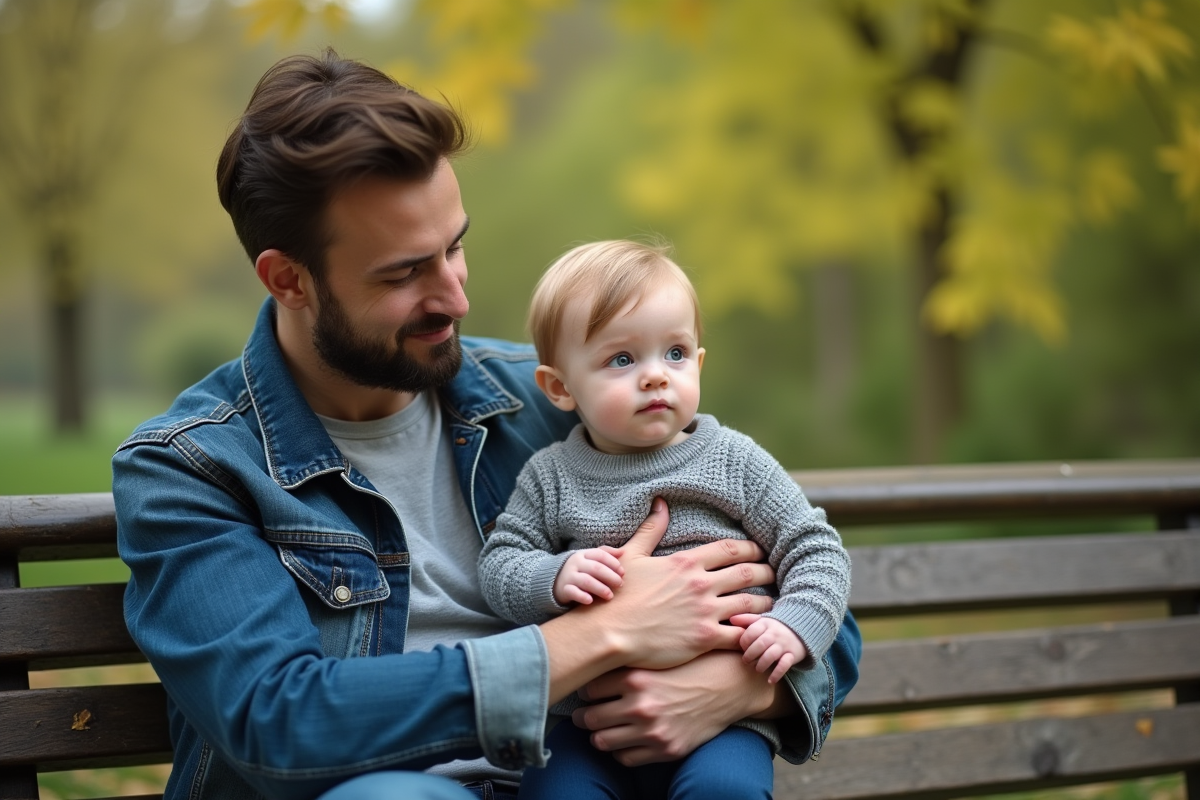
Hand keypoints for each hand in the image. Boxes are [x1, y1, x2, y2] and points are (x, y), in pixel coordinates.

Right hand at [554, 546, 624, 604]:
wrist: (554, 580)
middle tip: (620, 584)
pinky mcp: (564, 589)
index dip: (613, 563)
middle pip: (595, 568)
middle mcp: (576, 564)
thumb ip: (605, 554)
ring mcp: (569, 576)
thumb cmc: (579, 569)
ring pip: (586, 581)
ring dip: (600, 588)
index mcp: (583, 554)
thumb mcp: (589, 558)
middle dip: (610, 576)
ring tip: (610, 596)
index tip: (622, 572)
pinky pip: (573, 592)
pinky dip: (582, 596)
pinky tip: (591, 601)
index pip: (600, 555)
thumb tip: (623, 552)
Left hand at [571, 652, 777, 765]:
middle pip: (589, 717)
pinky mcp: (665, 749)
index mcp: (636, 677)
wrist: (730, 685)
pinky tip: (624, 739)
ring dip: (599, 735)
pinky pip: (625, 758)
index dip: (584, 689)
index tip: (584, 689)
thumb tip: (594, 659)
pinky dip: (620, 750)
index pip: (588, 689)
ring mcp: (653, 731)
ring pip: (602, 741)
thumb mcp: (659, 656)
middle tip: (585, 712)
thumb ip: (629, 660)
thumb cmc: (692, 664)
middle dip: (584, 715)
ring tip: (601, 727)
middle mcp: (641, 706)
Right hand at [584, 498, 775, 670]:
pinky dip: (755, 632)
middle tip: (776, 573)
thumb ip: (651, 530)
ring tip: (775, 603)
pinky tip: (762, 632)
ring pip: (750, 603)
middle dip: (766, 571)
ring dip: (766, 602)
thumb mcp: (632, 556)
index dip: (750, 548)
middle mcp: (701, 584)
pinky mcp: (705, 639)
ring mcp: (705, 612)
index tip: (761, 550)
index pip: (729, 549)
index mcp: (686, 562)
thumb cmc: (617, 595)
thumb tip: (660, 503)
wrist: (608, 631)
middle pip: (747, 573)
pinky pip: (740, 634)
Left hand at [731, 613, 806, 683]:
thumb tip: (731, 619)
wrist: (801, 630)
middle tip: (746, 661)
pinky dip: (777, 674)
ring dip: (761, 664)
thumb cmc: (774, 628)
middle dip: (750, 654)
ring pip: (771, 655)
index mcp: (765, 623)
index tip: (742, 648)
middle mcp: (775, 633)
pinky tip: (770, 680)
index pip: (752, 631)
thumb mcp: (761, 620)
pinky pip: (785, 665)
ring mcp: (784, 645)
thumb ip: (746, 619)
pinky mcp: (793, 655)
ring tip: (757, 669)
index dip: (744, 641)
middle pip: (760, 644)